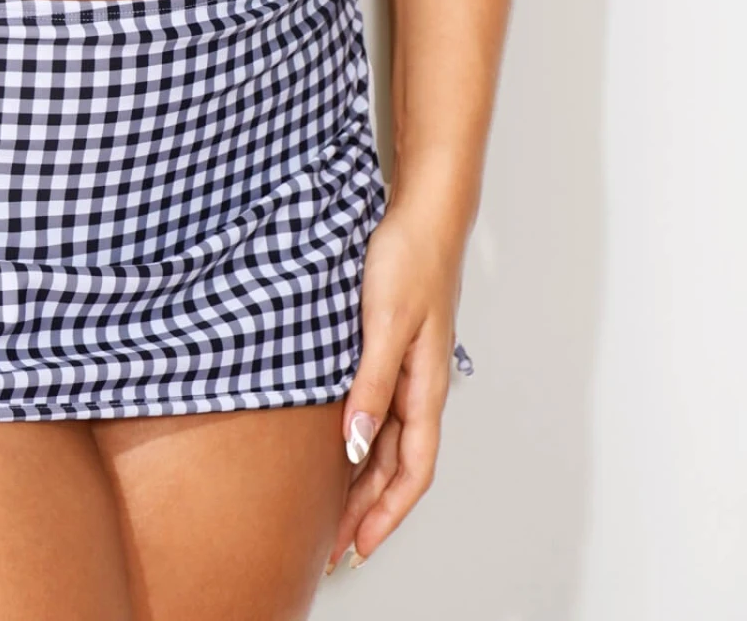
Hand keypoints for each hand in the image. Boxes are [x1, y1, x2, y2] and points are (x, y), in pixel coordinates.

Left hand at [323, 198, 462, 572]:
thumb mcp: (384, 322)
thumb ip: (371, 384)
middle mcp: (420, 386)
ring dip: (364, 480)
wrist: (421, 213)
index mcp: (426, 387)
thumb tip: (354, 443)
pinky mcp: (392, 350)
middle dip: (370, 510)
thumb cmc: (410, 259)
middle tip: (334, 545)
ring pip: (388, 443)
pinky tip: (337, 447)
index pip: (413, 470)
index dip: (387, 513)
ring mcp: (408, 369)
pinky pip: (380, 412)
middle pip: (398, 466)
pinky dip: (361, 440)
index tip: (358, 546)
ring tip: (332, 511)